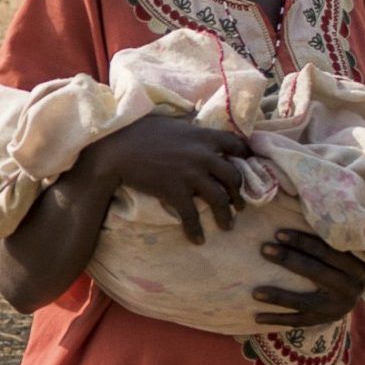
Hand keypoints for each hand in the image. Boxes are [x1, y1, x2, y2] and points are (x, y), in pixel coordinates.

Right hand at [78, 111, 259, 242]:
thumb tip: (197, 134)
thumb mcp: (174, 124)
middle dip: (239, 193)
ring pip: (220, 199)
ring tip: (228, 225)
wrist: (118, 148)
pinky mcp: (175, 191)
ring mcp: (191, 174)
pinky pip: (192, 215)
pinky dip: (196, 230)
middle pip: (233, 177)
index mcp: (203, 136)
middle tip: (239, 204)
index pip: (235, 145)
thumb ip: (191, 132)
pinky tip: (198, 239)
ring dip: (227, 215)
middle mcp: (203, 155)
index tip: (246, 167)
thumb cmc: (140, 131)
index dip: (244, 157)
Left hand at [256, 229, 364, 327]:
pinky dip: (277, 320)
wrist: (360, 287)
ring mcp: (337, 308)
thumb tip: (295, 205)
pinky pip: (299, 321)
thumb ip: (330, 233)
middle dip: (288, 260)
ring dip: (278, 297)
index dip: (303, 242)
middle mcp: (351, 288)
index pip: (327, 252)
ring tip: (255, 292)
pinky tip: (257, 317)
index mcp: (357, 265)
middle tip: (264, 249)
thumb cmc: (345, 258)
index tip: (278, 233)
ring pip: (304, 301)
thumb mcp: (347, 246)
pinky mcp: (325, 320)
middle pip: (315, 273)